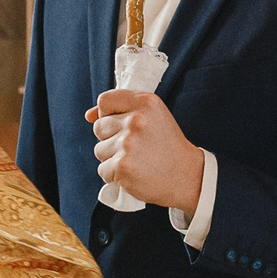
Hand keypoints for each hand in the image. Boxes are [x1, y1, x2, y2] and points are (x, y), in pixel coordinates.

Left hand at [88, 88, 203, 210]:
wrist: (187, 177)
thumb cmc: (167, 147)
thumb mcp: (154, 117)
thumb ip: (123, 110)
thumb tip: (89, 115)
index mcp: (145, 102)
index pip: (105, 100)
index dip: (107, 114)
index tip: (120, 125)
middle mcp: (136, 120)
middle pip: (99, 127)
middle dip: (111, 139)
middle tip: (135, 148)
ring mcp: (128, 143)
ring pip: (99, 150)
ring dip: (113, 158)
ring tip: (136, 161)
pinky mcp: (122, 166)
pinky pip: (103, 170)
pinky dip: (114, 176)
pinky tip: (133, 174)